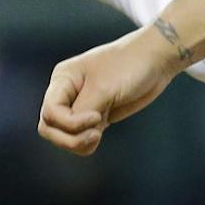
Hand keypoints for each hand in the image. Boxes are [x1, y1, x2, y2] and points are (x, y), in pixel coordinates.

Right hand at [37, 26, 181, 155]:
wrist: (155, 61)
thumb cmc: (129, 66)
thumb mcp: (104, 88)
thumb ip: (84, 110)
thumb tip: (72, 131)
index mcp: (63, 79)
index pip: (50, 112)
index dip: (69, 123)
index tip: (97, 117)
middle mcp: (67, 93)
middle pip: (49, 127)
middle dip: (69, 138)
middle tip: (95, 136)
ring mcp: (81, 106)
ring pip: (64, 136)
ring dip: (78, 142)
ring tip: (99, 135)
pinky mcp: (96, 117)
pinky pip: (81, 138)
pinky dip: (87, 143)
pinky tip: (100, 135)